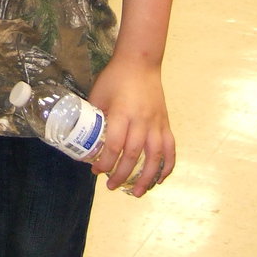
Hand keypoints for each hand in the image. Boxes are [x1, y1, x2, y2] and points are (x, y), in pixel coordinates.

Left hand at [87, 57, 174, 196]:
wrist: (140, 63)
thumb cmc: (115, 78)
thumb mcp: (99, 95)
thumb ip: (95, 118)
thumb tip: (86, 141)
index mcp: (121, 112)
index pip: (114, 144)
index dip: (105, 161)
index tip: (95, 170)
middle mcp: (141, 120)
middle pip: (133, 154)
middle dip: (121, 174)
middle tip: (110, 186)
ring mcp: (156, 123)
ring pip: (155, 157)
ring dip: (146, 178)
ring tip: (137, 193)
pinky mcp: (165, 123)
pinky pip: (170, 149)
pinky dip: (167, 166)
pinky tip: (159, 179)